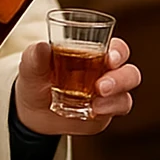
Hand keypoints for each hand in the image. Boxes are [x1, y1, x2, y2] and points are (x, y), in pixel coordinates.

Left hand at [13, 37, 139, 135]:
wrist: (32, 110)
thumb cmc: (37, 78)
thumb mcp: (31, 67)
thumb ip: (36, 56)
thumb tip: (42, 46)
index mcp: (94, 52)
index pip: (116, 49)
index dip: (118, 52)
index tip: (110, 57)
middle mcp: (106, 72)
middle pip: (129, 72)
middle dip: (121, 79)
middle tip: (101, 87)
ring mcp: (108, 95)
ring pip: (126, 94)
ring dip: (115, 98)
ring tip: (95, 105)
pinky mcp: (105, 112)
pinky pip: (116, 111)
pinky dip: (108, 111)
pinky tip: (92, 112)